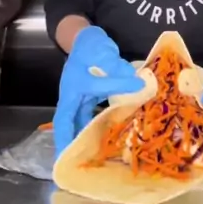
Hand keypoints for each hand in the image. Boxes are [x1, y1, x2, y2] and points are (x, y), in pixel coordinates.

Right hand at [53, 26, 144, 156]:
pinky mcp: (93, 97)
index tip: (67, 155)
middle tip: (81, 165)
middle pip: (71, 124)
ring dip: (90, 137)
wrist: (87, 38)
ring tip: (99, 157)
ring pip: (84, 121)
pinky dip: (105, 123)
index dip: (66, 138)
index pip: (69, 116)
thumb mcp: (102, 53)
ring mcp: (83, 98)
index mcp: (71, 90)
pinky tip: (117, 132)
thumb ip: (116, 69)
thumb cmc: (90, 45)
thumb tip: (137, 83)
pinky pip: (97, 113)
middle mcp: (74, 98)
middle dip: (74, 144)